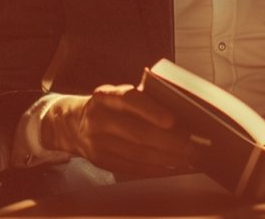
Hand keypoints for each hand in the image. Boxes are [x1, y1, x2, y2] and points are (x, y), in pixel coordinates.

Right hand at [42, 84, 196, 175]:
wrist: (73, 124)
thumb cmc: (108, 107)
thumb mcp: (118, 95)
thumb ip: (142, 100)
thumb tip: (180, 114)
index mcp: (106, 96)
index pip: (130, 100)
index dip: (152, 111)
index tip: (173, 121)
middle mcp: (99, 119)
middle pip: (138, 133)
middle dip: (169, 142)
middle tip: (191, 146)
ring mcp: (97, 142)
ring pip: (138, 154)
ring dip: (167, 159)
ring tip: (186, 159)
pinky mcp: (101, 161)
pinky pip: (132, 168)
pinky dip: (155, 170)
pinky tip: (171, 167)